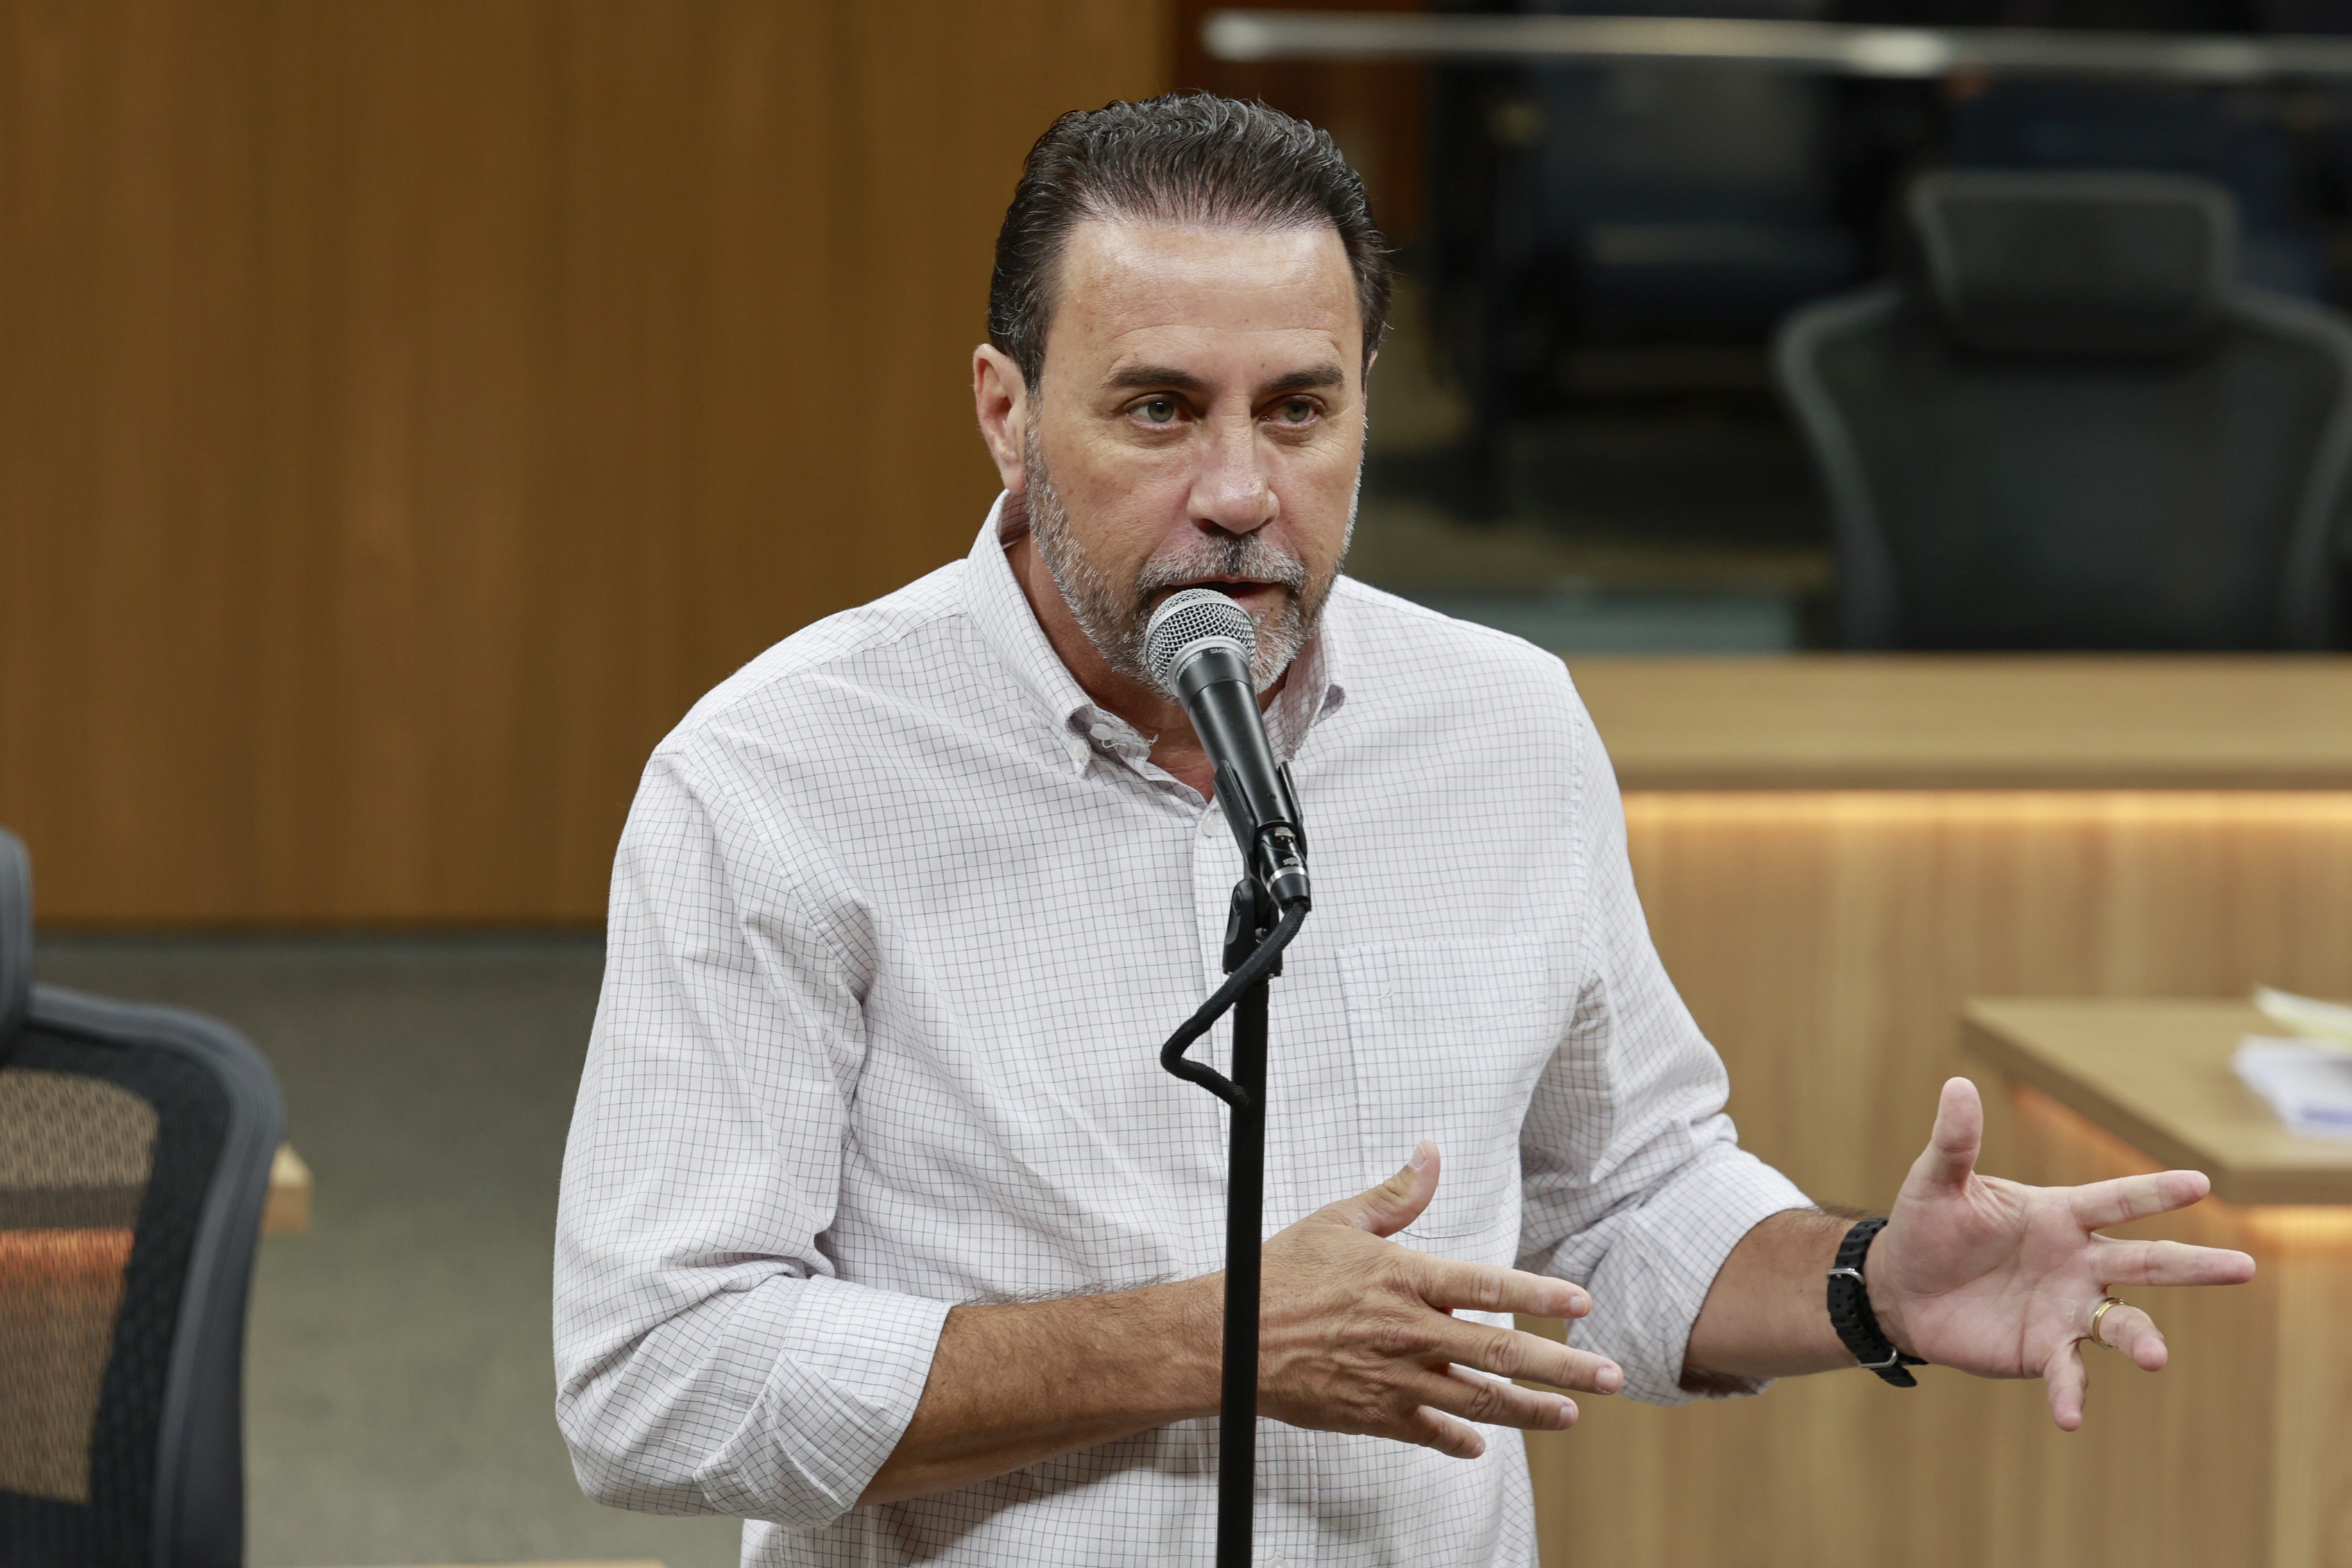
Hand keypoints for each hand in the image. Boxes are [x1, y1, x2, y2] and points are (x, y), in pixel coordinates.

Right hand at [1254, 1141, 1624, 1457]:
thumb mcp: (1338, 1220)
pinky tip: (1482, 1445)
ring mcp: (1392, 1379)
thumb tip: (1431, 1153)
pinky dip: (1458, 1439)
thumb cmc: (1279, 1273)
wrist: (1227, 1339)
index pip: (1487, 1286)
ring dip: (1530, 1411)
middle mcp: (1406, 1332)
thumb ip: (1396, 1193)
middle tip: (1608, 1376)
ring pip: (1477, 1401)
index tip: (1579, 1304)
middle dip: (1562, 1367)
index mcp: (1402, 1279)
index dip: (1538, 1295)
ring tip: (1569, 1416)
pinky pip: (1427, 1433)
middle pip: (1499, 1353)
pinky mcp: (1371, 1414)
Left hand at [1865, 1077, 2256, 1429]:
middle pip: (2147, 1261)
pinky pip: (2068, 1374)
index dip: (2156, 1192)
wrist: (1902, 1288)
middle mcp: (2079, 1262)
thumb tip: (1957, 1085)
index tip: (2201, 1183)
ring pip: (2121, 1324)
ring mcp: (2068, 1309)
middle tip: (2244, 1267)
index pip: (2117, 1199)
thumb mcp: (1937, 1182)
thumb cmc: (1928, 1227)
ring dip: (2141, 1341)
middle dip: (2194, 1265)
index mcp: (2061, 1215)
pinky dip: (2072, 1394)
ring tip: (2156, 1358)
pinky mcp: (2044, 1350)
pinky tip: (2071, 1417)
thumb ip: (1955, 1142)